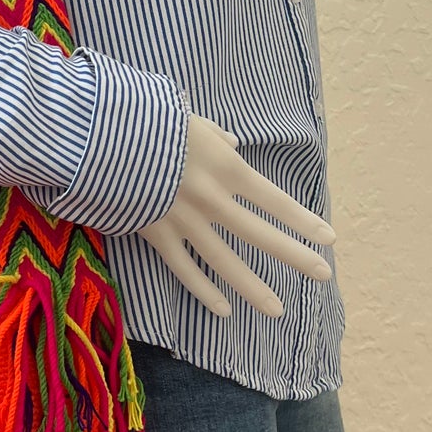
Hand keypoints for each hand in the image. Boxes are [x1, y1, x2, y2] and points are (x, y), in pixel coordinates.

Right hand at [137, 114, 336, 318]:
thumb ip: (217, 137)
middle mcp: (212, 200)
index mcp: (226, 168)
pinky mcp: (155, 234)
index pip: (275, 200)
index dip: (304, 221)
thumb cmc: (150, 121)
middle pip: (261, 235)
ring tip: (277, 310)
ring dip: (254, 288)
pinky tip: (224, 309)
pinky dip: (204, 291)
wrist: (102, 135)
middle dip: (295, 256)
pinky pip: (184, 269)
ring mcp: (184, 221)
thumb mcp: (191, 121)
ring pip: (226, 262)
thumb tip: (234, 145)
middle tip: (324, 275)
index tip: (329, 238)